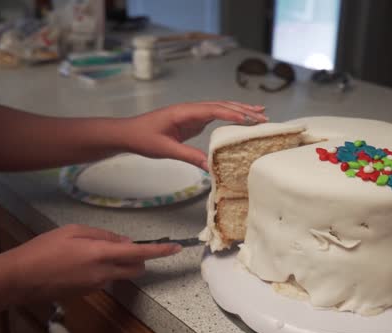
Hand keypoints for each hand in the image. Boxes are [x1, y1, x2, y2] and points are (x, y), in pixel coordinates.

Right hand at [4, 224, 179, 302]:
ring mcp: (96, 286)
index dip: (160, 251)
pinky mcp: (88, 293)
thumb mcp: (74, 231)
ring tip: (90, 251)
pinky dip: (103, 270)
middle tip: (125, 245)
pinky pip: (105, 279)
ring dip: (118, 263)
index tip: (176, 248)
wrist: (20, 278)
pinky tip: (80, 263)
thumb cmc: (43, 250)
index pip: (140, 253)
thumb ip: (103, 235)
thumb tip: (124, 241)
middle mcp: (103, 273)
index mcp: (101, 254)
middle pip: (136, 268)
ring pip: (120, 273)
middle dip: (140, 258)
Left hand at [121, 101, 267, 169]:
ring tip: (260, 113)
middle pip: (222, 106)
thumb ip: (189, 156)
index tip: (249, 119)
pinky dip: (230, 117)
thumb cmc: (143, 138)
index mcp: (184, 112)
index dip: (232, 113)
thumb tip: (210, 167)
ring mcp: (192, 114)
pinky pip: (215, 116)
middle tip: (263, 116)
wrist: (128, 133)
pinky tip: (241, 120)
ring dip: (240, 110)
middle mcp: (191, 109)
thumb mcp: (165, 149)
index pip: (213, 110)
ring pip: (220, 109)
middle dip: (243, 110)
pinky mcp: (192, 120)